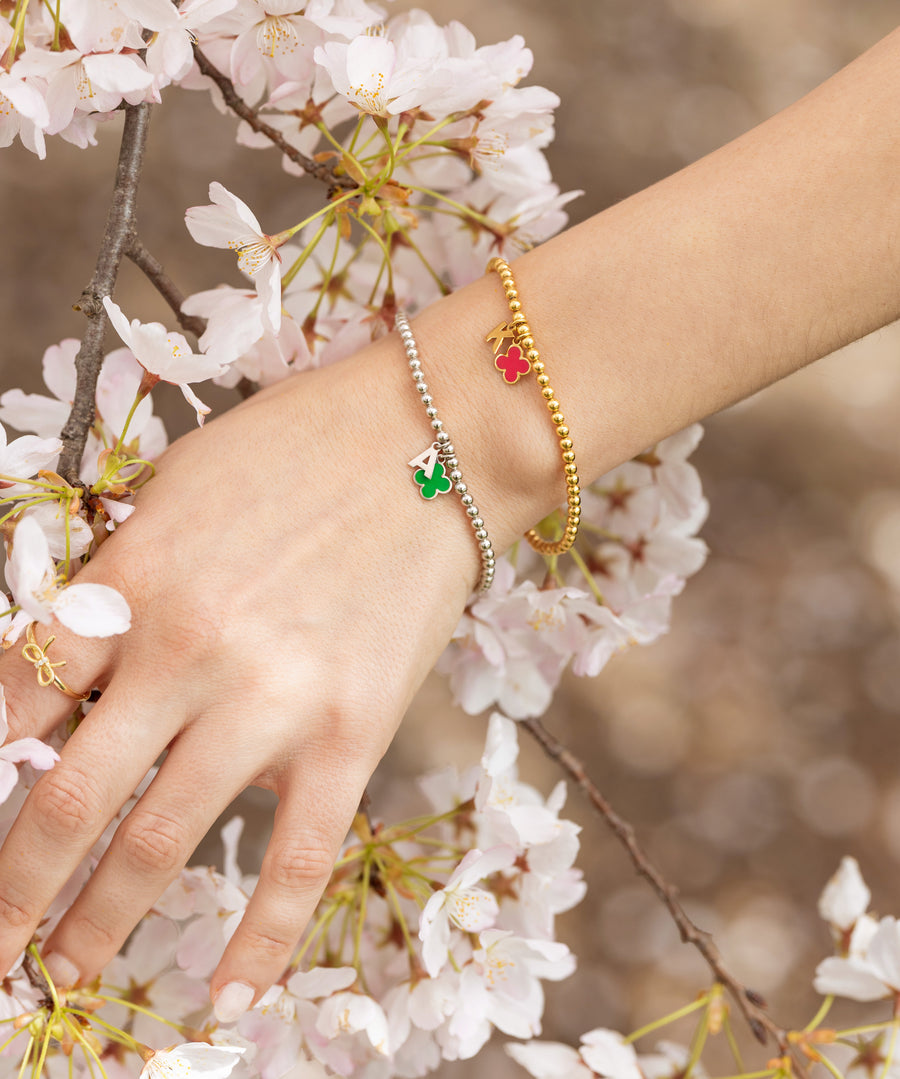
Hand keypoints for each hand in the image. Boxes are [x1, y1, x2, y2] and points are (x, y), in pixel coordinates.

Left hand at [0, 342, 483, 1018]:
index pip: (10, 698)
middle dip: (11, 887)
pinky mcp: (353, 733)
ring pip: (157, 842)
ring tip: (59, 977)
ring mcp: (272, 702)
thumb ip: (119, 575)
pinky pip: (299, 858)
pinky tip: (225, 1003)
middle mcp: (187, 653)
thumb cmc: (298, 447)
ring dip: (96, 925)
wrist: (434, 439)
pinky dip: (260, 940)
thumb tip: (70, 653)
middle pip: (64, 796)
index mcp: (131, 580)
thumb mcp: (178, 486)